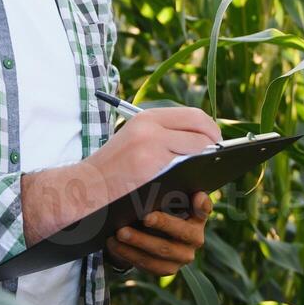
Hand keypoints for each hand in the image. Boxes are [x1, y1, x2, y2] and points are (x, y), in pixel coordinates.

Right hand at [87, 106, 221, 199]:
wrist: (84, 188)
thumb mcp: (134, 139)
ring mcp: (152, 150)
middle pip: (201, 131)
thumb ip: (163, 135)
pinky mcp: (152, 171)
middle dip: (215, 145)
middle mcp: (150, 128)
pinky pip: (186, 173)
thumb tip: (202, 141)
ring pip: (198, 152)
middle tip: (218, 158)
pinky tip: (193, 186)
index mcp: (147, 118)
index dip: (211, 129)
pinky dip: (193, 179)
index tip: (216, 141)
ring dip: (205, 163)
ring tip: (207, 171)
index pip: (194, 116)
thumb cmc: (111, 169)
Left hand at [105, 190, 212, 276]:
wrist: (143, 231)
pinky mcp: (168, 268)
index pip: (204, 207)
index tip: (195, 197)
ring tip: (120, 232)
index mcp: (197, 214)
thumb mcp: (160, 192)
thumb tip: (160, 162)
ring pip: (162, 251)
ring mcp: (183, 255)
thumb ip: (164, 182)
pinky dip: (130, 255)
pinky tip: (114, 244)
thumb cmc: (153, 205)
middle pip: (182, 232)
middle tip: (145, 216)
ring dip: (139, 242)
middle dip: (163, 223)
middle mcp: (195, 237)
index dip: (202, 204)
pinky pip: (149, 264)